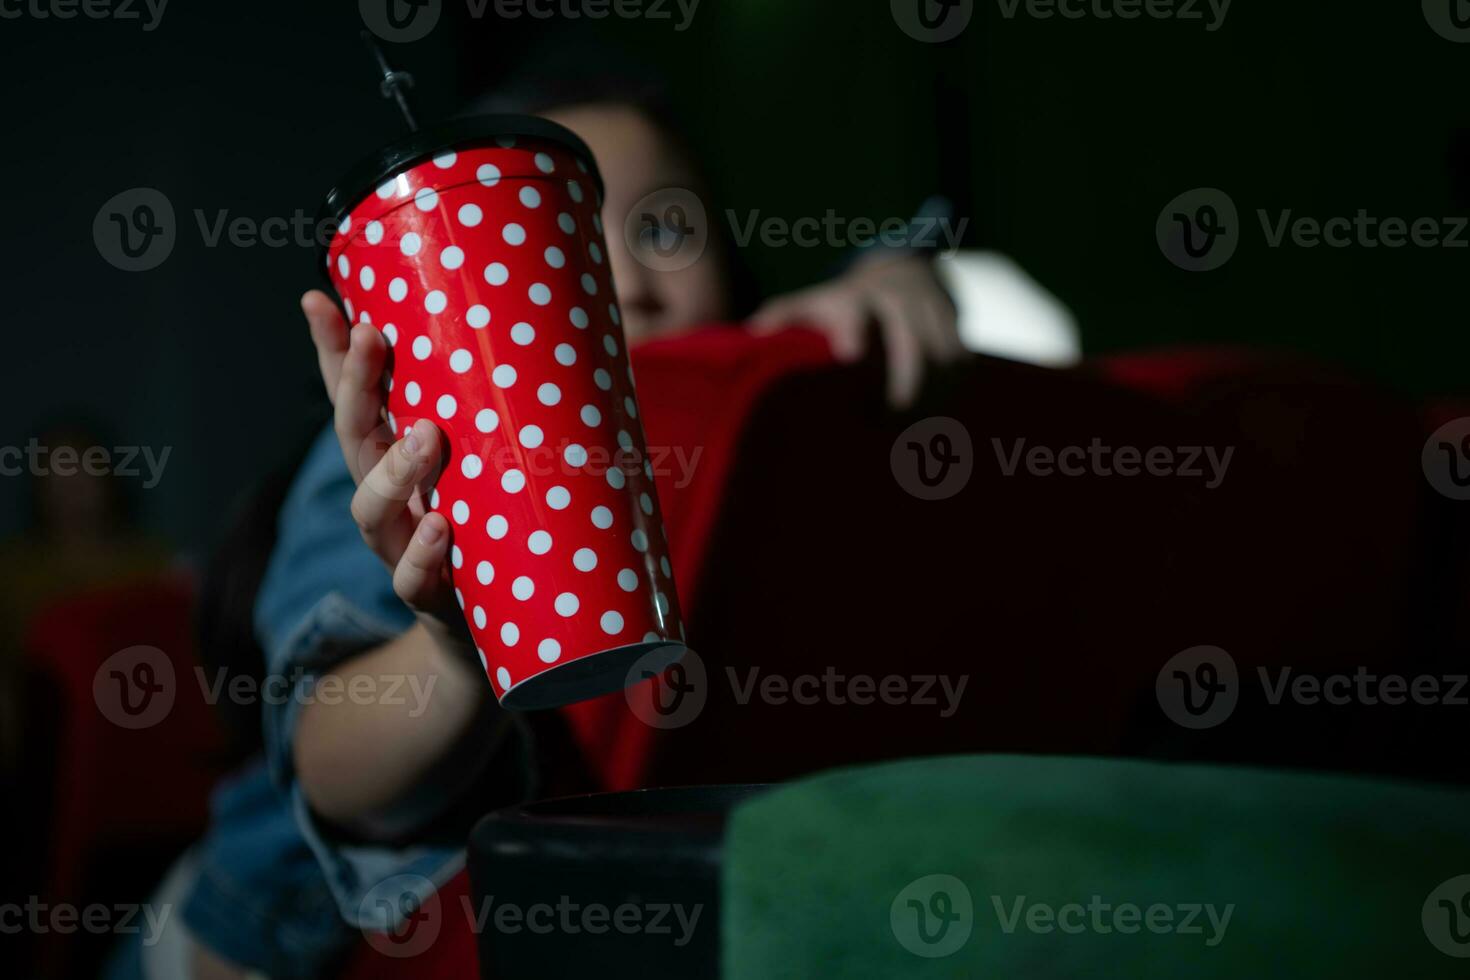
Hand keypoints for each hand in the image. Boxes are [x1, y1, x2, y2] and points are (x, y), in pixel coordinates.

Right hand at [300, 290, 471, 660]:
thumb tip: (500, 334)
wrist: (489, 631)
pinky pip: (412, 580)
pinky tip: (440, 526)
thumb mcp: (479, 465)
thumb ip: (478, 415)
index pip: (353, 400)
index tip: (319, 297)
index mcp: (393, 461)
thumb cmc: (483, 529)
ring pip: (372, 510)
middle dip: (355, 388)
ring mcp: (402, 548)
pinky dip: (421, 556)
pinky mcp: (430, 597)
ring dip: (393, 471)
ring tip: (426, 437)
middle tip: (377, 338)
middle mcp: (387, 500)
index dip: (333, 353)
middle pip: (353, 440)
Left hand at [749, 254, 962, 407]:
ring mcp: (931, 312)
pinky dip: (949, 393)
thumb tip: (752, 338)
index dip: (852, 328)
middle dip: (903, 386)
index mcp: (854, 298)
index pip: (853, 310)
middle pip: (911, 343)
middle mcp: (896, 300)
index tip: (850, 354)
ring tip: (908, 429)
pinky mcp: (957, 328)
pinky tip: (930, 418)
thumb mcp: (810, 306)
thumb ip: (783, 318)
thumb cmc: (841, 306)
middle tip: (887, 423)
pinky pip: (961, 363)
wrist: (901, 274)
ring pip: (941, 356)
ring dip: (929, 397)